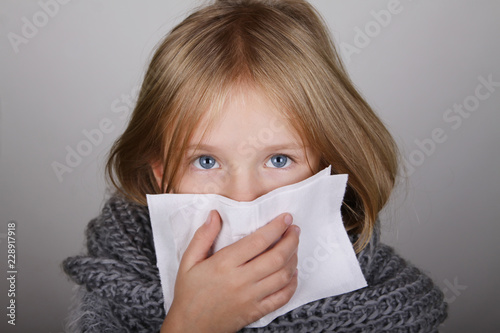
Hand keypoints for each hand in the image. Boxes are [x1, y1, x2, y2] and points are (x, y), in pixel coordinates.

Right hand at [160, 210, 299, 332]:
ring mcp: (251, 298)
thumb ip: (203, 237)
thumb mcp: (188, 262)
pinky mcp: (256, 312)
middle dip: (291, 240)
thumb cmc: (189, 293)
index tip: (286, 218)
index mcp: (224, 264)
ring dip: (294, 259)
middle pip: (276, 257)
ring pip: (283, 275)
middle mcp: (240, 280)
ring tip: (294, 248)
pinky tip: (292, 273)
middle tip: (295, 230)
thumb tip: (215, 215)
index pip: (258, 241)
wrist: (190, 327)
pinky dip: (292, 284)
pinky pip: (282, 297)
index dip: (276, 227)